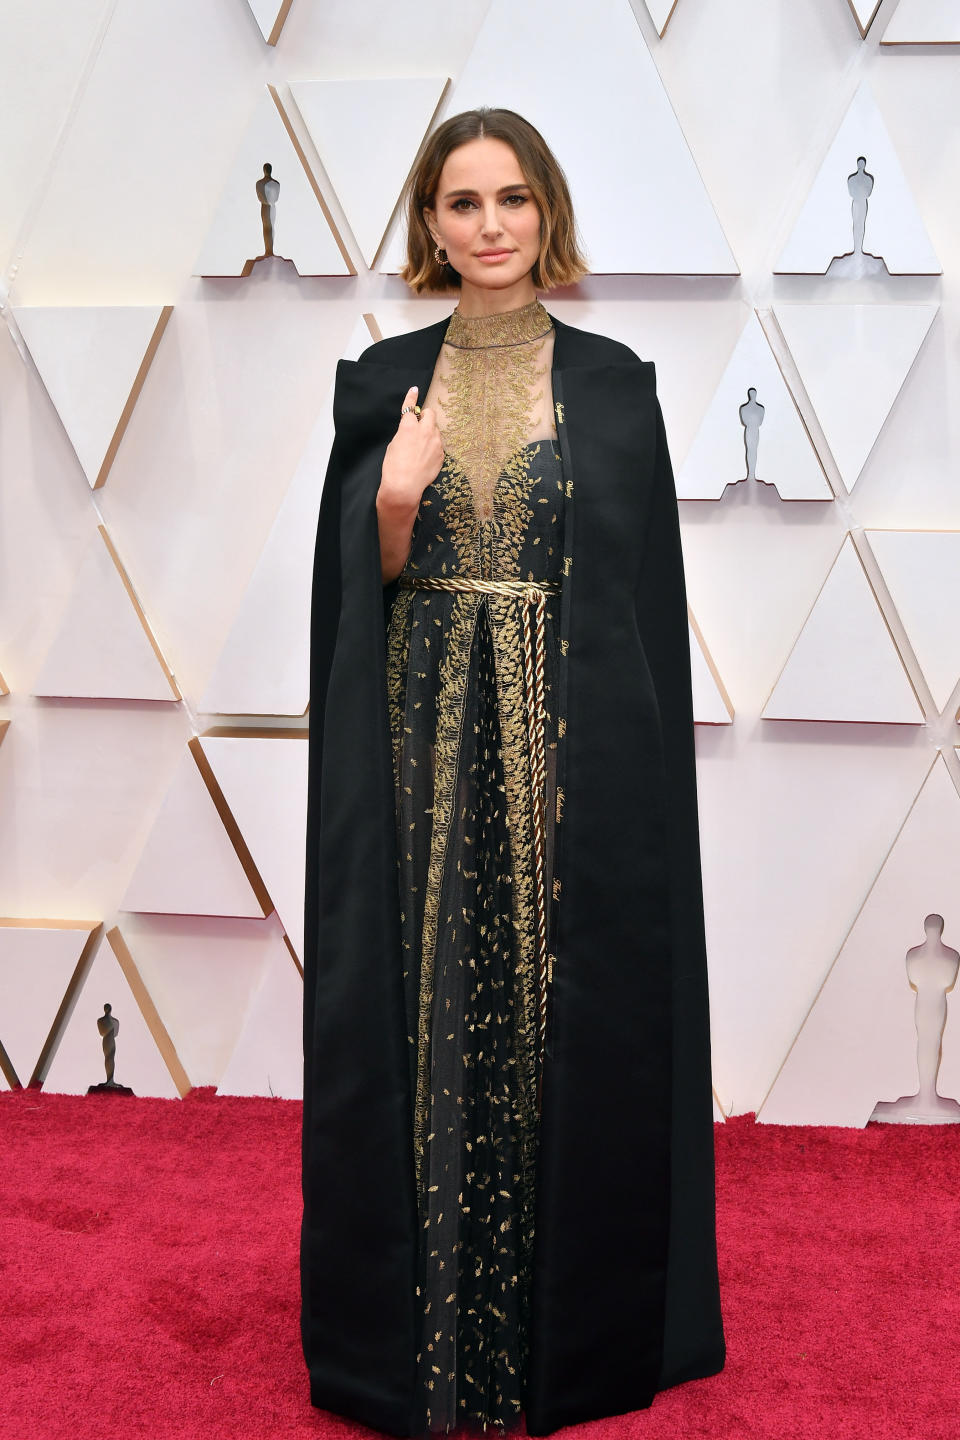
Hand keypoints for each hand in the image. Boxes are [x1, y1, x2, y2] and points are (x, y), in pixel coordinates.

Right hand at [379, 386, 443, 506]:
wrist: (404, 487)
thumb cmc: (394, 467)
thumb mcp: (394, 444)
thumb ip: (404, 433)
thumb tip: (410, 431)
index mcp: (409, 426)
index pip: (411, 407)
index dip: (411, 397)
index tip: (415, 390)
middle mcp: (425, 431)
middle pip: (430, 414)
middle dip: (426, 416)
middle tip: (420, 425)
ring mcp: (436, 443)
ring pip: (436, 430)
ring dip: (430, 434)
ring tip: (420, 449)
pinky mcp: (441, 455)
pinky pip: (438, 445)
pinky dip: (432, 448)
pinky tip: (424, 459)